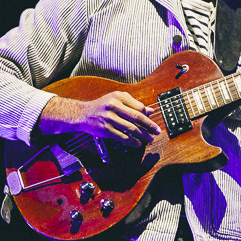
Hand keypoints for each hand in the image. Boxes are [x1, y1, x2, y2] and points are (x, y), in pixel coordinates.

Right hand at [40, 91, 161, 146]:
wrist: (83, 114)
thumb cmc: (102, 106)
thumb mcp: (117, 100)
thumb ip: (133, 105)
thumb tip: (150, 111)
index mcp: (118, 97)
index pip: (139, 106)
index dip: (148, 116)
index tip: (153, 122)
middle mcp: (114, 106)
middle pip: (137, 117)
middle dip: (149, 126)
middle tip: (157, 131)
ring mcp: (109, 118)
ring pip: (131, 128)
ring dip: (142, 135)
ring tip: (149, 139)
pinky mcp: (105, 129)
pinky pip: (122, 136)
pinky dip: (131, 141)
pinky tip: (137, 144)